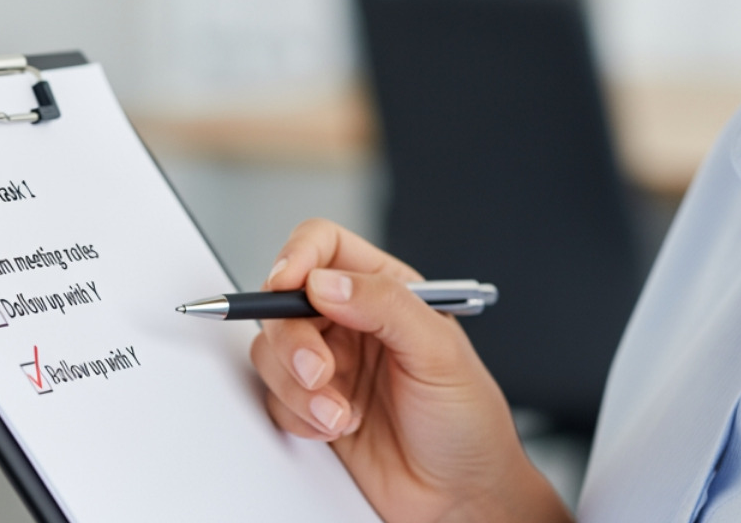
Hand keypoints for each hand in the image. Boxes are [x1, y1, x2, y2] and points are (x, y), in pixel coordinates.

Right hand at [250, 220, 572, 522]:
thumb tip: (327, 282)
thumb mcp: (438, 351)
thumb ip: (385, 305)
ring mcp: (330, 366)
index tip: (287, 282)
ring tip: (341, 413)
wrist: (460, 495)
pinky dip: (299, 416)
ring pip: (272, 352)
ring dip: (298, 387)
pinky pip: (275, 399)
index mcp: (386, 290)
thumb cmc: (467, 419)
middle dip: (293, 339)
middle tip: (319, 372)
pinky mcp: (312, 409)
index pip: (324, 246)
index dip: (298, 256)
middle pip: (285, 302)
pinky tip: (339, 429)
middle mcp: (352, 322)